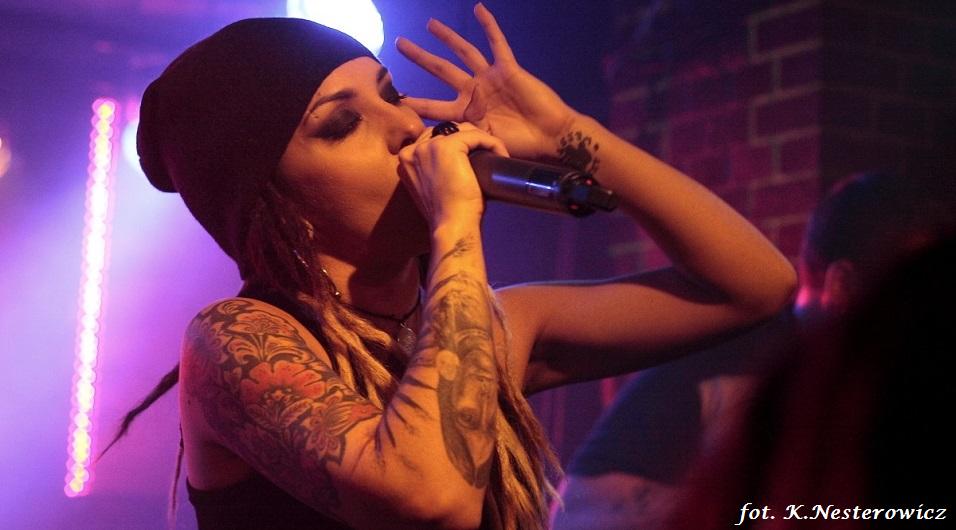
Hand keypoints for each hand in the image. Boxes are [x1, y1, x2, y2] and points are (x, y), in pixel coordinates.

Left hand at [396, 3, 578, 160]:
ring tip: (429, 24)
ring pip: (464, 52)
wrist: (550, 136)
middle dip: (420, 58)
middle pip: (441, 70)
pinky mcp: (508, 68)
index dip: (415, 103)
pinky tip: (479, 8)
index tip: (394, 98)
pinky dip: (489, 26)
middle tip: (398, 44)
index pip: (434, 106)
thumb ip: (463, 138)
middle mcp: (474, 92)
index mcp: (466, 113)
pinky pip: (497, 44)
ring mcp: (490, 78)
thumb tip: (438, 143)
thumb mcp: (484, 144)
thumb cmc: (520, 145)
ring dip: (447, 37)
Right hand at [398, 122, 508, 229]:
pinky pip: (476, 135)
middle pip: (448, 130)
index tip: (476, 157)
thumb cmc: (448, 213)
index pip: (435, 138)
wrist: (450, 226)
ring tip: (495, 156)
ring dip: (482, 140)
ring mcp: (428, 146)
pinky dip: (492, 143)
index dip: (458, 144)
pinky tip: (500, 154)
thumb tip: (460, 158)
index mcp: (406, 159)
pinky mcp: (447, 147)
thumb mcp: (436, 187)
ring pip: (463, 130)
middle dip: (469, 139)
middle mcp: (413, 150)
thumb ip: (437, 169)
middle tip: (487, 155)